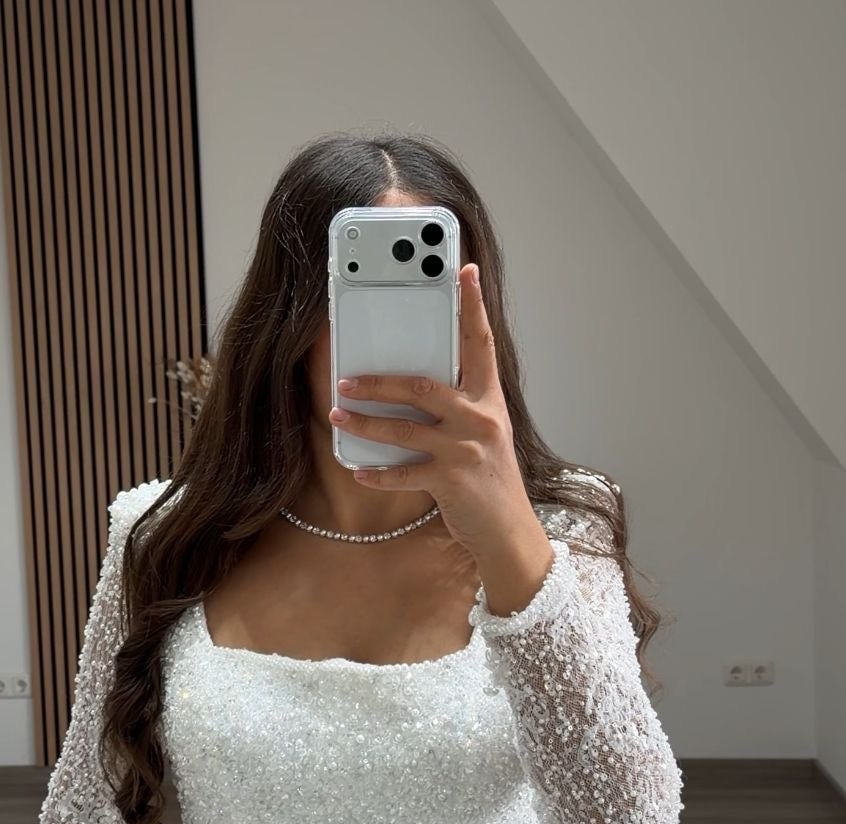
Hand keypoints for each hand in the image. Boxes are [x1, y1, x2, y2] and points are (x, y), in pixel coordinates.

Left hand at [327, 263, 543, 570]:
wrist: (508, 531)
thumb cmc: (490, 480)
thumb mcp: (484, 434)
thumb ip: (459, 407)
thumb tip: (412, 387)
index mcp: (489, 400)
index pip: (481, 343)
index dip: (472, 306)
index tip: (464, 270)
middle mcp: (480, 419)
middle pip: (423, 385)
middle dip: (379, 381)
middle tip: (346, 377)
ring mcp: (465, 450)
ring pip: (405, 428)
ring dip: (366, 422)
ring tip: (338, 414)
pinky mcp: (451, 481)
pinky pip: (403, 473)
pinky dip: (377, 472)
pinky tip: (357, 468)